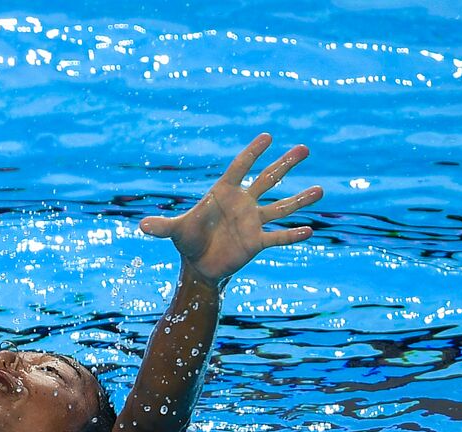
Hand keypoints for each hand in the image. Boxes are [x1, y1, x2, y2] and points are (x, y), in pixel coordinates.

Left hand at [139, 133, 322, 283]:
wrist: (199, 266)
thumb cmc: (188, 241)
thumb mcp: (175, 232)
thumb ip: (162, 226)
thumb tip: (141, 226)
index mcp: (224, 194)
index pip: (240, 168)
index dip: (252, 153)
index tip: (268, 136)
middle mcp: (243, 204)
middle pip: (267, 180)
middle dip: (284, 164)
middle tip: (304, 148)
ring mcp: (252, 222)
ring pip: (280, 207)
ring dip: (300, 199)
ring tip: (320, 191)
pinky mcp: (257, 242)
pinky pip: (277, 237)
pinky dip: (291, 235)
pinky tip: (309, 231)